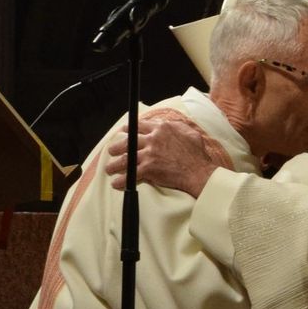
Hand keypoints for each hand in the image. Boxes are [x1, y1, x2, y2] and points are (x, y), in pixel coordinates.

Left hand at [105, 116, 219, 196]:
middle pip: (129, 141)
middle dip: (117, 147)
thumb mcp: (189, 132)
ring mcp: (149, 154)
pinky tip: (116, 184)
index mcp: (162, 128)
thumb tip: (170, 124)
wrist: (198, 171)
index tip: (124, 131)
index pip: (140, 126)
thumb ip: (176, 126)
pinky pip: (131, 175)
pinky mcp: (149, 169)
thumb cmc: (197, 154)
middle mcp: (153, 139)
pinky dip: (122, 180)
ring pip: (126, 158)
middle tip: (112, 151)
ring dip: (115, 164)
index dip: (130, 129)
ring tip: (109, 169)